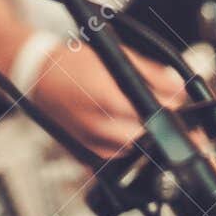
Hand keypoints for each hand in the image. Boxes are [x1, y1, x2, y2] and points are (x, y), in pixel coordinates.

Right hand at [32, 39, 188, 157]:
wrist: (37, 76)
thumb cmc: (71, 64)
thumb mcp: (116, 57)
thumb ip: (151, 73)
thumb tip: (177, 87)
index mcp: (107, 99)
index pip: (153, 114)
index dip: (171, 111)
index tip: (178, 108)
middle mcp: (97, 126)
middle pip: (145, 136)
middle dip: (155, 125)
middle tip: (159, 112)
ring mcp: (89, 143)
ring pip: (131, 150)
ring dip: (139, 136)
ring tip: (134, 116)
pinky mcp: (83, 154)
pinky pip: (113, 158)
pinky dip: (121, 145)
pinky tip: (118, 127)